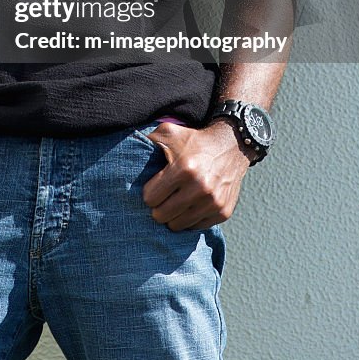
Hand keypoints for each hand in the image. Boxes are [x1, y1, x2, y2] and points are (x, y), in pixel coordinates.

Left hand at [141, 119, 256, 230]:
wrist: (231, 146)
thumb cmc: (195, 141)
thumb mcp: (170, 132)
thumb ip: (148, 140)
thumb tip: (127, 150)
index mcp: (183, 169)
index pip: (151, 198)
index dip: (149, 194)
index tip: (154, 188)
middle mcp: (200, 188)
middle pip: (162, 215)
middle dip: (158, 207)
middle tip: (162, 198)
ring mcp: (213, 202)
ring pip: (178, 225)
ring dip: (173, 215)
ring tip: (175, 202)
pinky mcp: (223, 212)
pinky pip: (196, 227)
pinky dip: (190, 219)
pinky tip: (191, 205)